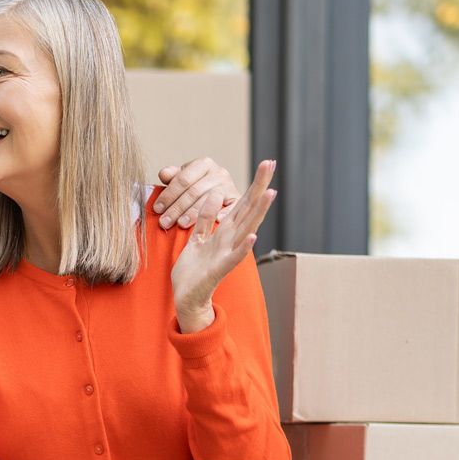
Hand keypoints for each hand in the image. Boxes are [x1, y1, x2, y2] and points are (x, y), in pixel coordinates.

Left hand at [151, 156, 240, 229]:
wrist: (221, 195)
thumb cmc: (196, 188)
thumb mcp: (184, 180)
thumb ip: (173, 177)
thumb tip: (163, 174)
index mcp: (203, 164)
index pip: (183, 180)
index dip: (169, 194)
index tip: (157, 208)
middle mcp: (219, 173)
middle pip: (194, 192)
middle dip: (177, 208)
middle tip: (164, 222)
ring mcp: (230, 186)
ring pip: (208, 201)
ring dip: (193, 214)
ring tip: (181, 225)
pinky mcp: (238, 200)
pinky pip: (230, 208)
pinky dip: (223, 213)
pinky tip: (215, 221)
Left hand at [170, 159, 276, 332]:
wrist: (186, 297)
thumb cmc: (193, 269)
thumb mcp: (197, 236)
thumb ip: (206, 217)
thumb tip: (212, 193)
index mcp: (225, 231)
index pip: (242, 202)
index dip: (254, 183)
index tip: (267, 163)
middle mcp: (231, 239)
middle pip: (248, 209)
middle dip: (259, 187)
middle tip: (272, 163)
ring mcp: (227, 254)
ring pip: (246, 228)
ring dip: (258, 212)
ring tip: (271, 193)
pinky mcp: (219, 269)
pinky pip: (233, 257)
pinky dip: (243, 247)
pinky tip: (253, 237)